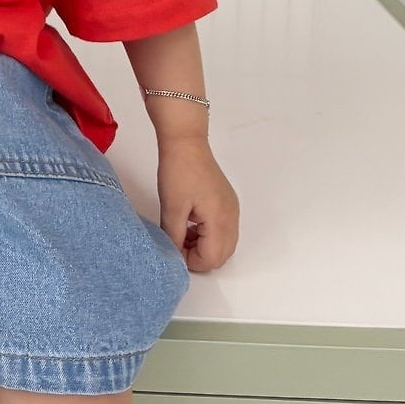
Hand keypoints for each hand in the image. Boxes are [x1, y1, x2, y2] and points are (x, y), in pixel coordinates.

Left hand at [157, 137, 239, 272]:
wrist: (186, 142)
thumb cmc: (178, 172)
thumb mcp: (172, 208)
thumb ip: (174, 237)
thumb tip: (174, 255)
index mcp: (221, 221)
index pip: (212, 258)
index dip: (191, 261)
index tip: (173, 249)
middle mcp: (232, 218)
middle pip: (222, 255)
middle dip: (199, 257)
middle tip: (177, 244)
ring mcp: (232, 209)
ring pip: (224, 244)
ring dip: (204, 247)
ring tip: (181, 234)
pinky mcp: (227, 202)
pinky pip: (223, 230)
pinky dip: (209, 235)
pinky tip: (191, 225)